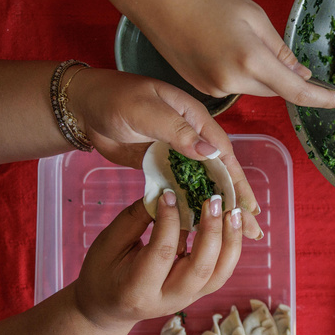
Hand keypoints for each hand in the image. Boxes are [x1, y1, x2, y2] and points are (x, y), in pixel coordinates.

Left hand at [69, 68, 263, 238]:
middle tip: (253, 230)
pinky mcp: (159, 166)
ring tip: (236, 236)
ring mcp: (175, 154)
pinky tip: (202, 225)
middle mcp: (190, 138)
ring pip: (202, 184)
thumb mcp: (146, 111)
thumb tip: (211, 152)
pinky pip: (180, 189)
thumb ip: (177, 131)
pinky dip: (192, 205)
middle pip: (219, 173)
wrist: (81, 106)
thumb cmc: (114, 99)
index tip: (250, 207)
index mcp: (194, 119)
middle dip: (236, 202)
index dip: (237, 181)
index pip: (223, 154)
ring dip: (217, 208)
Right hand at [74, 194, 241, 329]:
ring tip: (233, 211)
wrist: (109, 308)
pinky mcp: (199, 293)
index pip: (162, 252)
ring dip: (230, 240)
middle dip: (211, 231)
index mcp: (138, 290)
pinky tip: (231, 223)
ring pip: (220, 273)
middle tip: (213, 199)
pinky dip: (230, 247)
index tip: (171, 193)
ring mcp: (188, 299)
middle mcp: (168, 300)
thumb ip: (136, 218)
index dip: (169, 220)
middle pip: (200, 268)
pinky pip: (222, 272)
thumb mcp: (108, 244)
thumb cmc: (103, 273)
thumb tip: (166, 190)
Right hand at [133, 0, 334, 109]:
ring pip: (255, 88)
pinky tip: (223, 47)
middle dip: (285, 76)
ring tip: (237, 38)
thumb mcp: (253, 16)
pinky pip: (235, 86)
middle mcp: (233, 81)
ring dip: (260, 73)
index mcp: (251, 60)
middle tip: (274, 47)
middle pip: (275, 90)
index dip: (322, 98)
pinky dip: (240, 73)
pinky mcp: (203, 88)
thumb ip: (280, 50)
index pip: (296, 90)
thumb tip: (301, 74)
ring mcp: (215, 88)